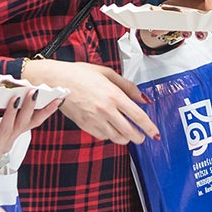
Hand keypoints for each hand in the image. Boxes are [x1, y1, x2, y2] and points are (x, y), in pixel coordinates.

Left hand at [0, 64, 61, 159]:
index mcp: (11, 133)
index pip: (33, 121)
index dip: (47, 110)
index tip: (60, 97)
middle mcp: (7, 141)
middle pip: (24, 124)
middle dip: (31, 106)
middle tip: (36, 91)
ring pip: (8, 129)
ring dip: (12, 112)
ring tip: (15, 98)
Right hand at [22, 59, 157, 144]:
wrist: (56, 81)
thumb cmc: (80, 74)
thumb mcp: (107, 73)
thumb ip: (128, 87)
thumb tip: (143, 99)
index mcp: (113, 95)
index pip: (138, 116)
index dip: (149, 127)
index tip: (155, 133)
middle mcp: (105, 109)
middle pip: (129, 131)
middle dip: (139, 137)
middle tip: (142, 137)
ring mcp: (94, 119)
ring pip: (117, 137)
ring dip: (125, 138)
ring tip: (128, 135)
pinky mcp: (85, 126)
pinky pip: (103, 136)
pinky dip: (110, 135)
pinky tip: (111, 129)